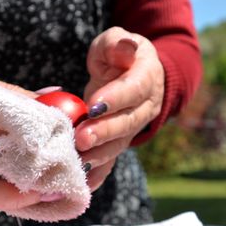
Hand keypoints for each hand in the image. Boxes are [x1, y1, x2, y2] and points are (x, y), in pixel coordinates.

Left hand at [76, 26, 164, 189]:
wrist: (133, 75)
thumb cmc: (118, 55)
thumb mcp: (115, 41)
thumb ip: (117, 44)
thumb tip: (127, 48)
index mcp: (147, 78)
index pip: (133, 89)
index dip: (115, 99)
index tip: (93, 106)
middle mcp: (145, 107)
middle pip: (127, 123)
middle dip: (104, 133)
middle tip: (81, 139)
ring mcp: (134, 128)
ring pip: (120, 144)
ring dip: (99, 156)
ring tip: (78, 162)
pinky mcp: (120, 142)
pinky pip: (111, 159)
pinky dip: (98, 174)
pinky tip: (83, 184)